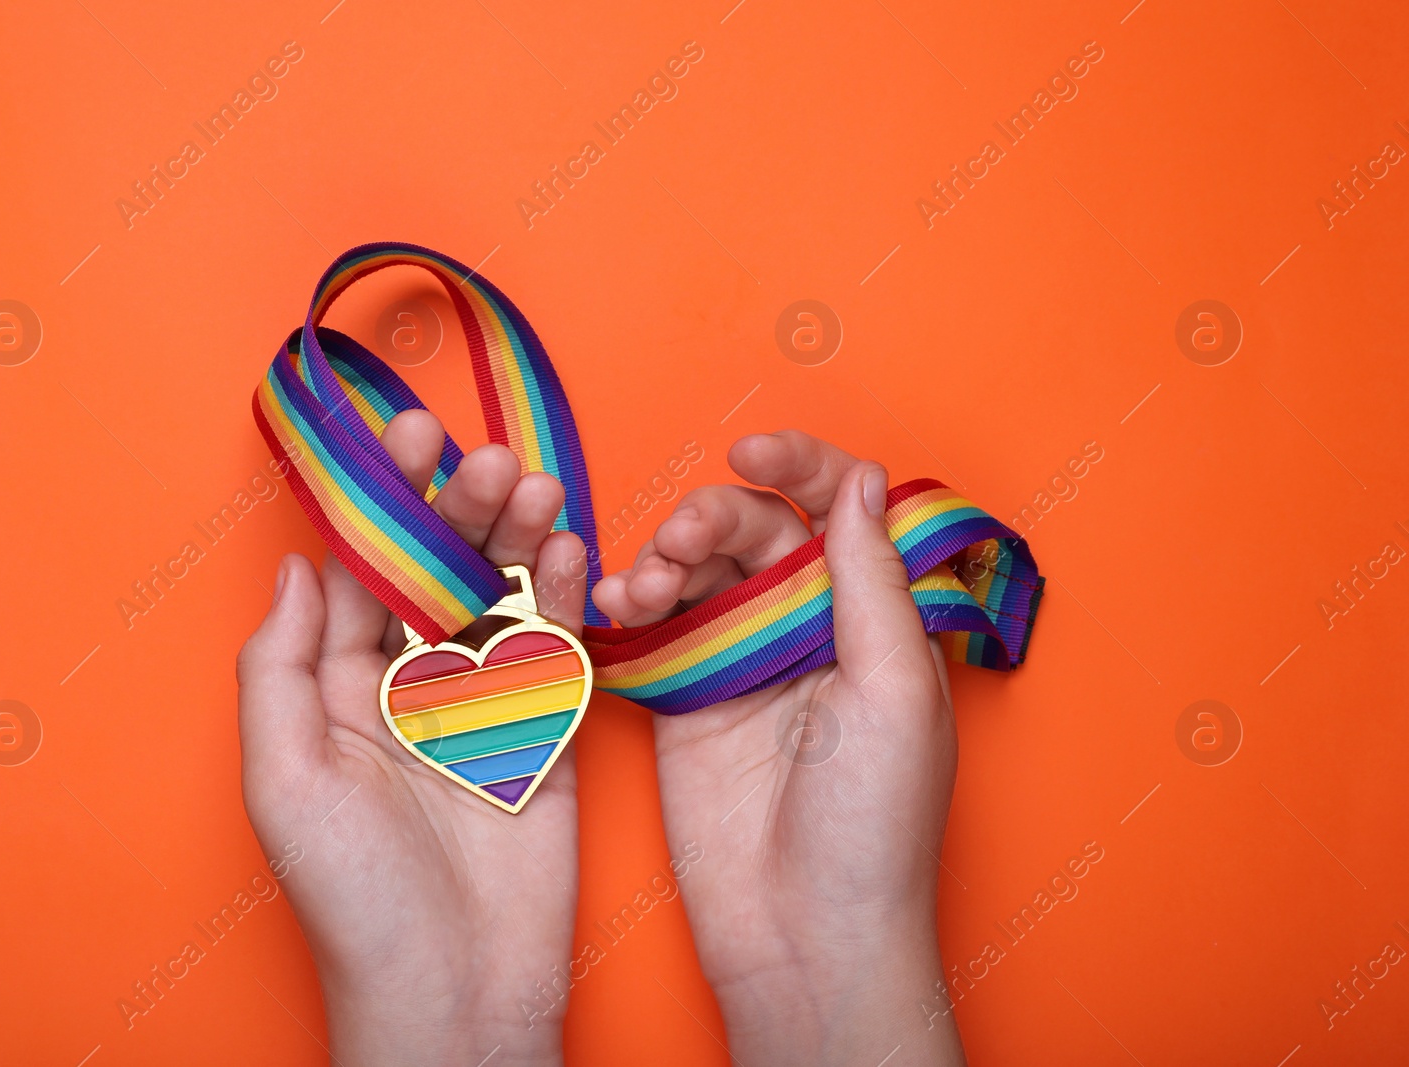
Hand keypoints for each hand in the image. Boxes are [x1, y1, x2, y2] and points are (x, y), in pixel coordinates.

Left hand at [237, 411, 586, 1065]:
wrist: (458, 992)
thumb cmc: (356, 900)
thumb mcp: (285, 781)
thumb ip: (280, 667)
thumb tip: (293, 565)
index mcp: (338, 692)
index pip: (360, 574)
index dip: (384, 504)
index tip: (405, 437)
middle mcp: (408, 689)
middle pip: (436, 574)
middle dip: (460, 510)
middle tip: (486, 460)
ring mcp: (481, 708)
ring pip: (500, 599)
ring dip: (518, 539)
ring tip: (536, 488)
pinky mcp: (543, 731)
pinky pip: (553, 650)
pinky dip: (564, 596)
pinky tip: (570, 549)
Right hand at [593, 430, 966, 1065]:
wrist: (805, 937)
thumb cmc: (874, 826)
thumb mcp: (891, 692)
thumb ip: (871, 581)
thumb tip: (863, 481)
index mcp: (872, 617)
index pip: (838, 508)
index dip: (799, 464)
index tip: (752, 449)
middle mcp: (806, 629)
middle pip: (754, 530)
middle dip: (712, 518)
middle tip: (680, 546)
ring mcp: (742, 663)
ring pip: (697, 571)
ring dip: (664, 558)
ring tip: (644, 589)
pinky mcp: (686, 702)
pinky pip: (654, 630)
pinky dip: (628, 607)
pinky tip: (615, 606)